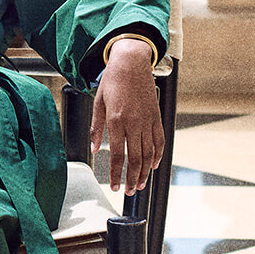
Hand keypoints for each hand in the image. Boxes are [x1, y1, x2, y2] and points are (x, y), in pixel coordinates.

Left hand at [90, 39, 163, 194]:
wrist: (132, 62)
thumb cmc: (113, 80)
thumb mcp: (98, 103)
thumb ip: (96, 128)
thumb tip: (95, 149)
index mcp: (116, 119)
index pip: (118, 154)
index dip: (117, 173)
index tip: (116, 186)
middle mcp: (134, 122)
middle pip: (136, 158)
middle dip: (132, 178)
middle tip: (129, 191)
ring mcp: (147, 120)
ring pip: (149, 153)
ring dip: (145, 172)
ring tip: (140, 184)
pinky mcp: (156, 116)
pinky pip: (160, 141)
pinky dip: (158, 155)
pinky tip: (153, 165)